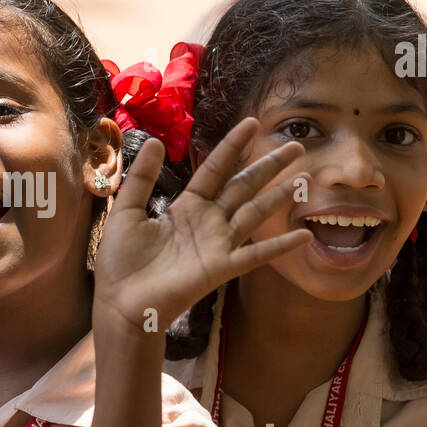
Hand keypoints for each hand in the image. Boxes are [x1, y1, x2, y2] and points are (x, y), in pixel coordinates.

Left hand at [94, 117, 311, 333]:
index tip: (253, 124)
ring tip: (305, 179)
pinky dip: (280, 246)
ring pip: (255, 214)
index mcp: (186, 207)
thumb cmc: (121, 261)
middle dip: (268, 166)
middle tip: (296, 147)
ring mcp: (217, 245)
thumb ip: (141, 179)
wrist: (120, 303)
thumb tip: (153, 140)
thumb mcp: (127, 212)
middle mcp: (207, 222)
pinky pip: (255, 255)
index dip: (233, 146)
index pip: (215, 170)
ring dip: (280, 197)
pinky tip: (304, 237)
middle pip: (243, 187)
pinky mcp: (220, 268)